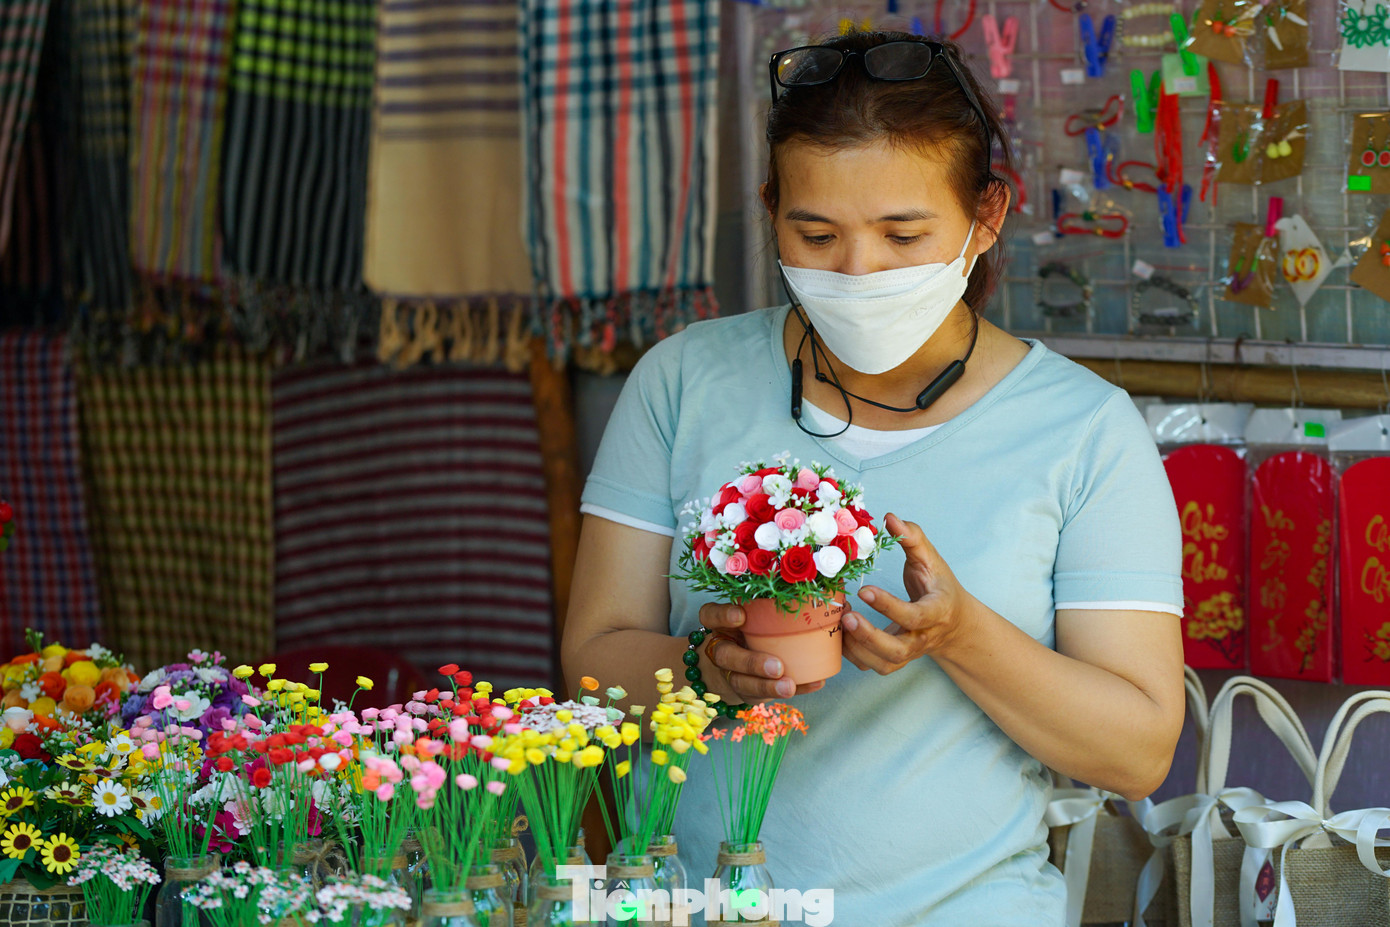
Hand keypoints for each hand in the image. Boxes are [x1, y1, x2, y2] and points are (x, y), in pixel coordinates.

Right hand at [698, 602, 825, 700]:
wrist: (733, 666)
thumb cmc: (751, 629)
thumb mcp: (752, 614)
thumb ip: (768, 605)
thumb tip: (809, 594)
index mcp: (720, 625)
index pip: (710, 616)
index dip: (722, 616)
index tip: (741, 615)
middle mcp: (721, 649)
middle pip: (726, 656)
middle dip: (751, 662)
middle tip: (777, 667)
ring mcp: (731, 674)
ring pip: (742, 682)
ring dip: (767, 686)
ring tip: (789, 686)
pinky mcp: (747, 692)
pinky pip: (766, 694)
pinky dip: (795, 688)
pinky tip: (814, 683)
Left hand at [841, 513, 976, 674]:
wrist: (954, 622)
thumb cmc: (938, 586)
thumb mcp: (931, 560)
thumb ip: (912, 538)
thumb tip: (889, 518)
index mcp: (937, 610)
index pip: (915, 615)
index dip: (889, 605)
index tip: (864, 590)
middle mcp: (923, 637)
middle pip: (898, 650)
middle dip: (870, 637)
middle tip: (846, 617)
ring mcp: (909, 652)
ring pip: (883, 663)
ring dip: (857, 647)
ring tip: (838, 621)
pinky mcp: (895, 660)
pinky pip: (872, 666)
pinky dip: (852, 654)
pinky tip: (836, 632)